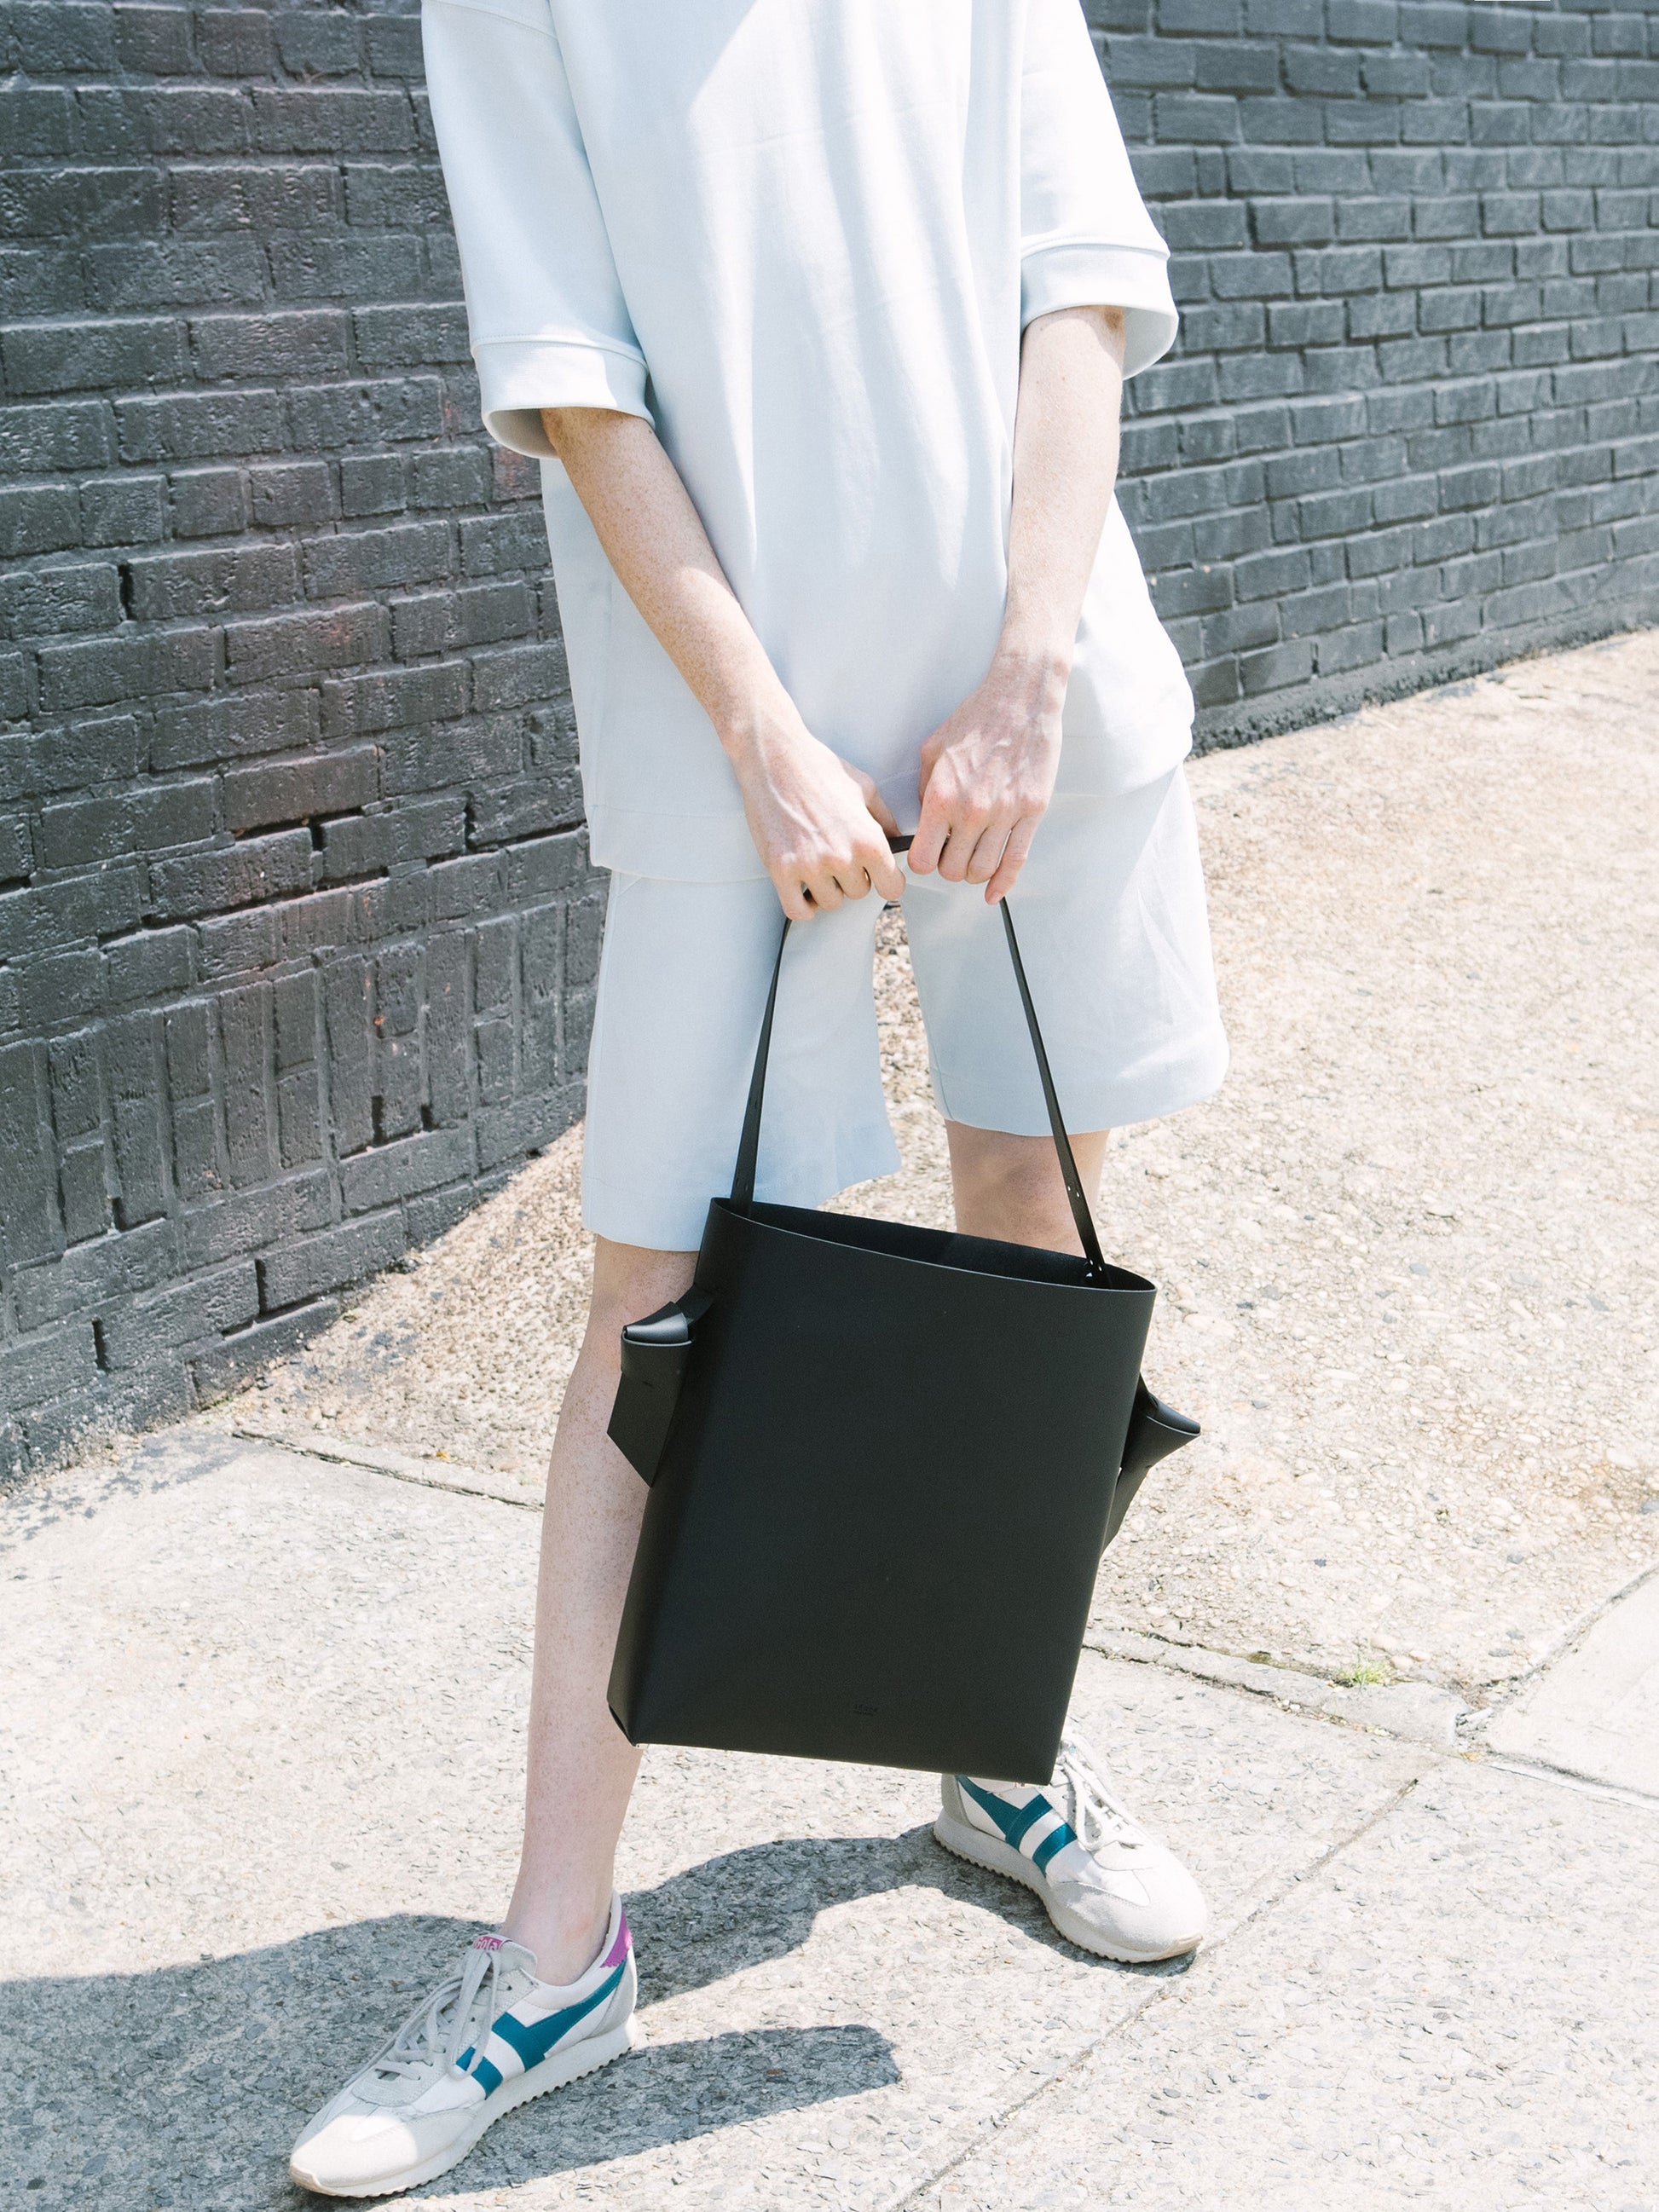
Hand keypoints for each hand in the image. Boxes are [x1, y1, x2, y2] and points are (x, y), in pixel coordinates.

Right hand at [727, 705, 904, 919]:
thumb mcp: (864, 787)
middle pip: (859, 894)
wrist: (775, 756)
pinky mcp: (780, 869)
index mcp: (868, 838)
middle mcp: (842, 857)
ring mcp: (809, 865)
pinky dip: (803, 905)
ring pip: (830, 902)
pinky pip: (797, 910)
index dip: (886, 881)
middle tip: (839, 856)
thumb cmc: (819, 767)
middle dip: (852, 878)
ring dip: (827, 889)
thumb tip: (897, 841)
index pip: (892, 888)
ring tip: (819, 865)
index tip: (877, 876)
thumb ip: (885, 819)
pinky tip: (803, 889)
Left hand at [907, 650, 1064, 901]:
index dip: (921, 861)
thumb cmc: (975, 719)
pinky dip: (1004, 883)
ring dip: (973, 873)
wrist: (1020, 698)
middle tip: (950, 854)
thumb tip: (923, 822)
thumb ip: (924, 790)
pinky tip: (993, 893)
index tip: (926, 854)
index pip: (922, 858)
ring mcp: (1005, 813)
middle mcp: (972, 810)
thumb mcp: (932, 749)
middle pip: (953, 871)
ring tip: (972, 858)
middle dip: (947, 868)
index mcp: (942, 796)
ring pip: (983, 870)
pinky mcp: (1032, 812)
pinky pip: (1017, 860)